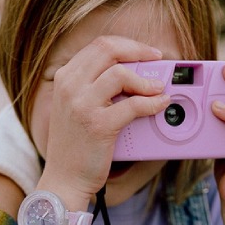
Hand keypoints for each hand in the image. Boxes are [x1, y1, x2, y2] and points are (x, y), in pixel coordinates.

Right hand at [39, 35, 169, 198]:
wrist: (64, 178)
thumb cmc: (75, 145)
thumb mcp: (75, 107)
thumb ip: (94, 87)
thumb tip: (132, 73)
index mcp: (65, 78)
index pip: (99, 46)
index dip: (127, 45)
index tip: (144, 52)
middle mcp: (70, 86)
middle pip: (110, 50)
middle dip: (139, 51)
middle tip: (157, 60)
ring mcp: (82, 104)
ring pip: (121, 74)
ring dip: (146, 81)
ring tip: (158, 89)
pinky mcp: (98, 125)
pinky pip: (133, 105)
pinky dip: (152, 103)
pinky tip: (160, 105)